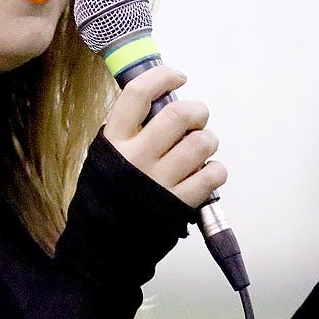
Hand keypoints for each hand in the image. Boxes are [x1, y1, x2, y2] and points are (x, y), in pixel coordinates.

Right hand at [103, 65, 226, 208]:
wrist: (102, 241)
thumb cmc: (107, 194)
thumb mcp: (104, 154)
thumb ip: (128, 129)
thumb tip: (160, 101)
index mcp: (114, 140)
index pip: (138, 94)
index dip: (163, 77)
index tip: (178, 77)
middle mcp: (136, 157)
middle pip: (178, 115)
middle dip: (197, 110)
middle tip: (197, 117)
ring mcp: (158, 181)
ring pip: (200, 143)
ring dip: (209, 139)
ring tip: (202, 148)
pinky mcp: (178, 204)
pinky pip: (212, 175)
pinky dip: (216, 170)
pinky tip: (206, 172)